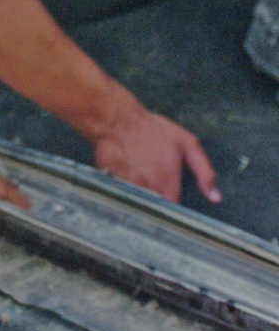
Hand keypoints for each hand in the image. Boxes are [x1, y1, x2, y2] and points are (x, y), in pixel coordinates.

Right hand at [89, 100, 219, 203]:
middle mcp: (148, 188)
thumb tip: (216, 198)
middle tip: (156, 183)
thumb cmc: (153, 129)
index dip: (175, 207)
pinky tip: (128, 173)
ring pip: (140, 202)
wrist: (118, 120)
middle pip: (156, 208)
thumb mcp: (188, 144)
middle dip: (158, 200)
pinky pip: (124, 194)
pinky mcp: (113, 184)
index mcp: (168, 181)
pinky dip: (127, 188)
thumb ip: (204, 173)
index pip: (174, 209)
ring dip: (142, 195)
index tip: (173, 197)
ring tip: (142, 176)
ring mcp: (129, 187)